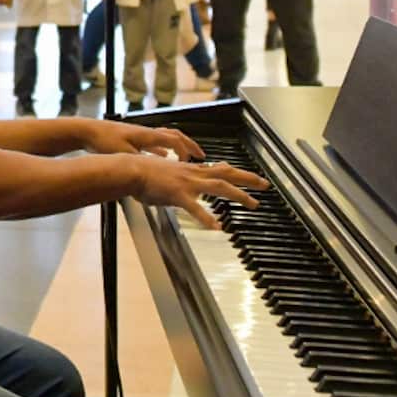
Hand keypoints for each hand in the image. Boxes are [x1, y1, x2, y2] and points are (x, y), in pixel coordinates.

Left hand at [82, 119, 205, 161]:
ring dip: (178, 147)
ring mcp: (141, 135)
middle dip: (190, 146)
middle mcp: (147, 133)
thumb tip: (156, 170)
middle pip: (176, 136)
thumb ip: (141, 162)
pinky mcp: (134, 139)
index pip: (175, 141)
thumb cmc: (104, 140)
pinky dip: (163, 150)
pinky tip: (162, 158)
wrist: (89, 131)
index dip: (187, 151)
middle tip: (201, 156)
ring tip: (186, 157)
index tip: (194, 162)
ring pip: (166, 138)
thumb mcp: (124, 154)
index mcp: (148, 136)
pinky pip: (155, 143)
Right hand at [131, 155, 268, 229]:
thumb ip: (181, 181)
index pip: (220, 169)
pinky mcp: (177, 194)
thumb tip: (188, 190)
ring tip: (253, 204)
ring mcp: (187, 183)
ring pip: (219, 187)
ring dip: (238, 195)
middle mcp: (193, 174)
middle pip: (227, 174)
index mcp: (191, 170)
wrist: (131, 170)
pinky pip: (195, 207)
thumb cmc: (144, 174)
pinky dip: (207, 217)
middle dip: (248, 179)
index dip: (238, 173)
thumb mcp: (168, 174)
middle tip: (265, 185)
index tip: (252, 177)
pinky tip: (216, 226)